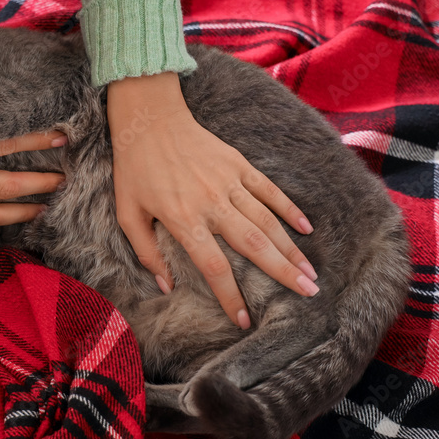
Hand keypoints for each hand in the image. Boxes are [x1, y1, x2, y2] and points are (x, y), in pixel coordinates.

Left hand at [106, 72, 317, 328]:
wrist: (148, 119)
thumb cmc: (134, 170)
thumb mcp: (127, 213)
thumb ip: (146, 252)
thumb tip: (166, 287)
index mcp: (183, 219)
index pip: (213, 266)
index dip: (230, 296)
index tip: (245, 319)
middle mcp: (211, 203)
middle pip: (254, 245)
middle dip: (282, 273)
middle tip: (307, 295)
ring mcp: (228, 182)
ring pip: (267, 221)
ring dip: (291, 249)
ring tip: (310, 273)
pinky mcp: (238, 164)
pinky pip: (269, 190)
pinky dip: (289, 209)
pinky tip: (306, 229)